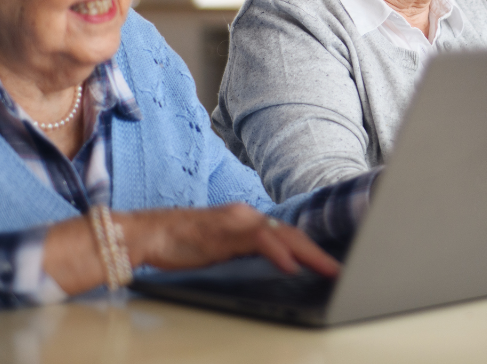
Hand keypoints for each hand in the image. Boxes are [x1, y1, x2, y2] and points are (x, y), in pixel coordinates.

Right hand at [44, 203, 338, 294]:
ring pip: (281, 234)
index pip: (288, 234)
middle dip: (318, 252)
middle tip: (340, 270)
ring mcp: (236, 222)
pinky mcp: (223, 231)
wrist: (147, 233)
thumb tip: (274, 266)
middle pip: (291, 232)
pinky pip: (257, 240)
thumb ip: (246, 253)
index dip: (311, 249)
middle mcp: (246, 217)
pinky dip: (277, 252)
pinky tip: (291, 265)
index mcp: (248, 222)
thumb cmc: (181, 245)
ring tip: (327, 268)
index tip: (331, 265)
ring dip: (308, 253)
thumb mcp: (222, 250)